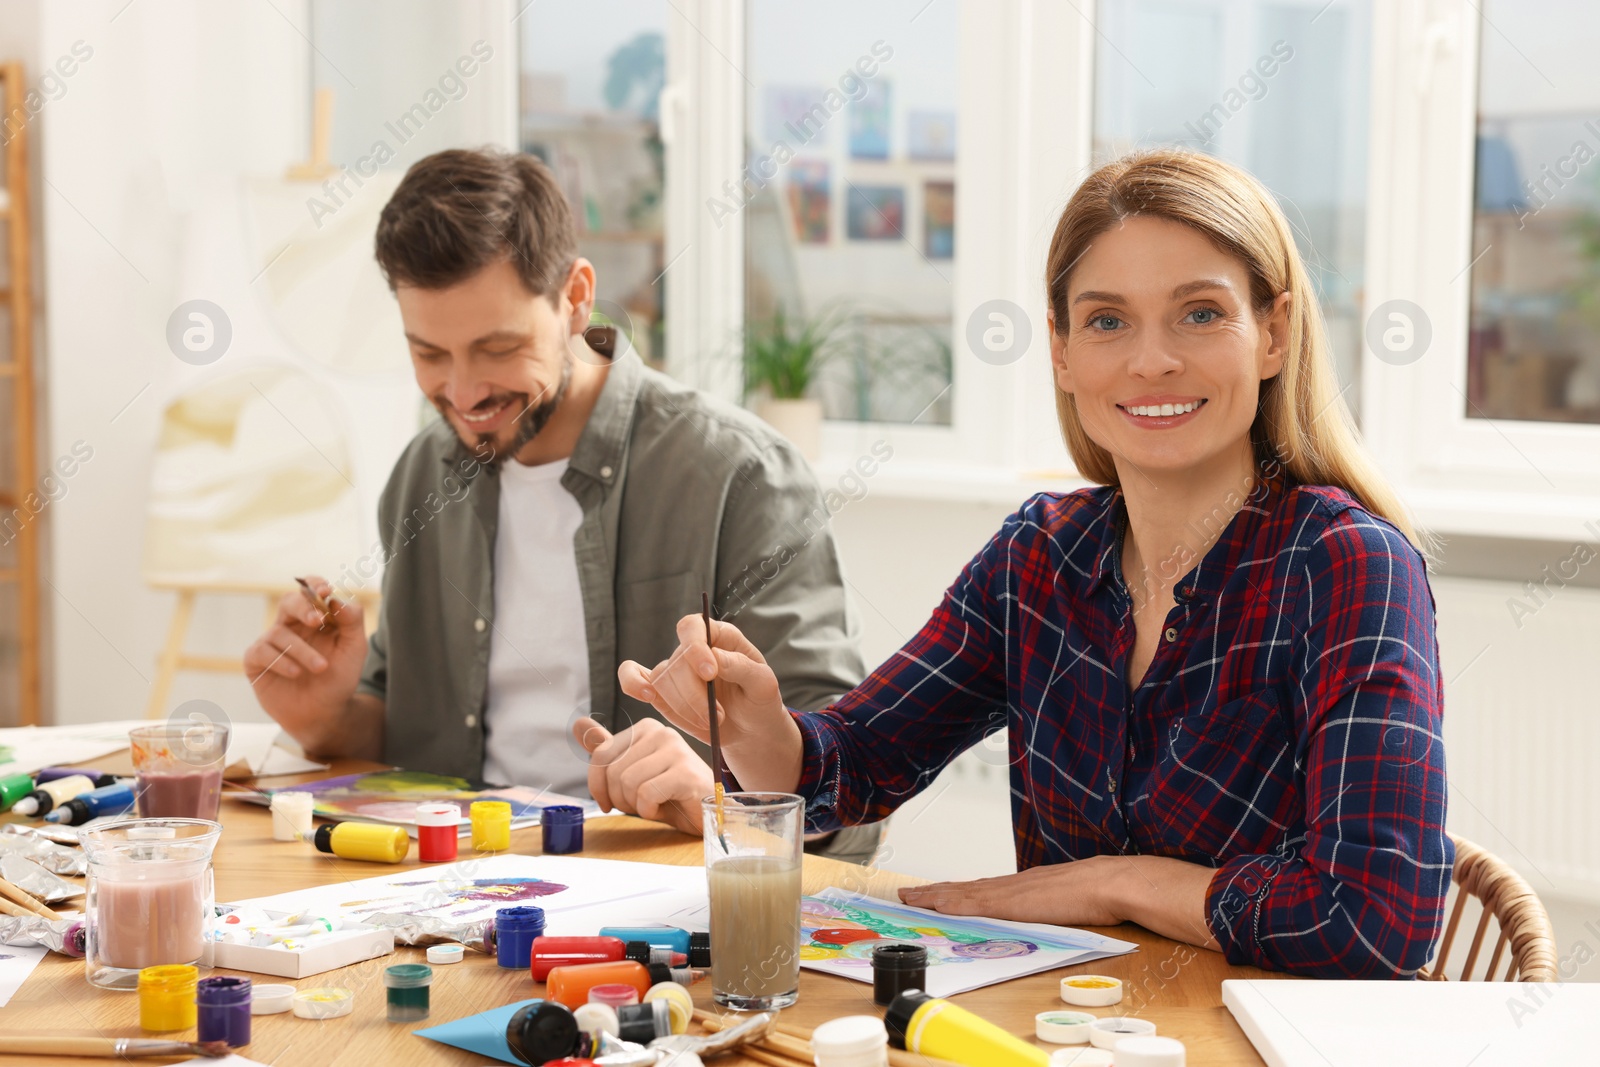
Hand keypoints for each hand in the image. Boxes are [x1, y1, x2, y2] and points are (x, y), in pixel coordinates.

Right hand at [244, 576, 366, 726]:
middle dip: (302, 607)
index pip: (309, 590)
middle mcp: (291, 626)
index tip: (325, 590)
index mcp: (315, 618)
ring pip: (279, 632)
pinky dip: (281, 661)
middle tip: (317, 620)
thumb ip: (352, 620)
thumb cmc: (339, 679)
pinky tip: (296, 673)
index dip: (313, 584)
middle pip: (288, 602)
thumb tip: (335, 598)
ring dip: (302, 650)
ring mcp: (271, 643)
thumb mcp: (354, 649)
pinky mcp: (256, 662)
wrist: (325, 713)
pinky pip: (262, 651)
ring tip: (321, 668)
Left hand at [572, 715, 711, 835]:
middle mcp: (661, 732)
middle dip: (619, 798)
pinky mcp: (685, 773)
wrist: (708, 812)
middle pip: (613, 771)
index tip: (610, 801)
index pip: (601, 754)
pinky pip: (646, 794)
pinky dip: (649, 810)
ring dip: (634, 805)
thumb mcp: (633, 772)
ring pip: (628, 782)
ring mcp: (676, 750)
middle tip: (638, 805)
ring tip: (652, 805)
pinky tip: (664, 807)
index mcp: (646, 728)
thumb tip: (579, 723)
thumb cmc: (670, 794)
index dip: (598, 785)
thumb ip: (607, 750)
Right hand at [617, 614, 787, 750]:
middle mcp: (692, 649)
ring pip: (660, 681)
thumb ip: (742, 667)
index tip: (710, 673)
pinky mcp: (661, 693)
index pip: (693, 628)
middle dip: (695, 695)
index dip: (695, 648)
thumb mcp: (763, 684)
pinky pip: (634, 678)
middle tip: (719, 716)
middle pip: (676, 663)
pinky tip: (647, 695)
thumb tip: (715, 658)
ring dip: (683, 707)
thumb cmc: (758, 700)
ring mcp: (674, 670)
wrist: (750, 728)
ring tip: (709, 721)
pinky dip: (633, 684)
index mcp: (718, 636)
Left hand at [898, 856, 1123, 926]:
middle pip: (962, 888)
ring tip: (909, 898)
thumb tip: (1039, 916)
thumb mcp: (1061, 900)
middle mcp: (1010, 884)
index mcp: (1021, 886)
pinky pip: (975, 904)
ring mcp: (1009, 892)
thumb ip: (1044, 906)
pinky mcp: (1012, 903)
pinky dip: (953, 903)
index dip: (952, 891)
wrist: (1107, 883)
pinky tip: (936, 905)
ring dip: (933, 896)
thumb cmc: (1093, 893)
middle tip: (905, 894)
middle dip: (932, 892)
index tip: (931, 893)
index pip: (978, 888)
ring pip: (962, 893)